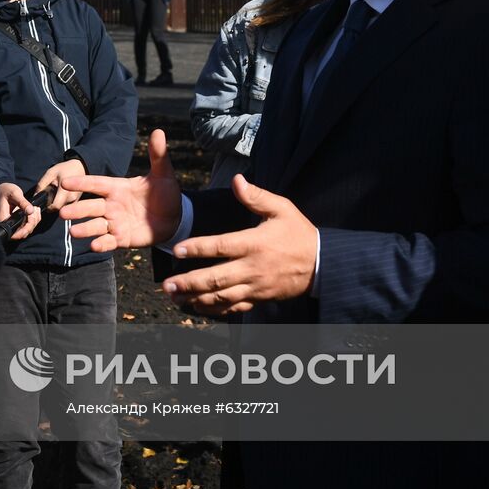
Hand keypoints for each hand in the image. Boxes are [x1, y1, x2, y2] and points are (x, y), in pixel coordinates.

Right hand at [0, 182, 40, 240]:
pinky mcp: (19, 222)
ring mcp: (14, 224)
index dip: (25, 230)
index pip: (15, 233)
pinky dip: (35, 218)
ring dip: (35, 219)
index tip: (31, 218)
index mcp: (3, 219)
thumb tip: (30, 211)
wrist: (3, 190)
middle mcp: (8, 224)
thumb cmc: (6, 191)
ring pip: (28, 229)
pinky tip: (35, 209)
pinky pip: (30, 225)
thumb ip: (22, 203)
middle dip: (33, 222)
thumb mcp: (14, 194)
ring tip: (35, 207)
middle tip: (34, 208)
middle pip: (24, 233)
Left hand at [35, 158, 85, 211]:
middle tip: (50, 194)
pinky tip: (61, 194)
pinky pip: (66, 206)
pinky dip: (62, 202)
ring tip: (56, 192)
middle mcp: (72, 198)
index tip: (44, 202)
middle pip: (58, 208)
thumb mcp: (50, 173)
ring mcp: (75, 201)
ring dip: (57, 202)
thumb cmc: (65, 169)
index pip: (55, 207)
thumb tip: (35, 197)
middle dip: (51, 204)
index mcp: (66, 191)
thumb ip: (41, 185)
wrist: (80, 167)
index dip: (47, 207)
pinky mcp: (76, 202)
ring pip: (62, 208)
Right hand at [58, 128, 180, 250]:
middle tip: (61, 212)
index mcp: (117, 188)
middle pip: (91, 207)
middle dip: (76, 210)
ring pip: (95, 225)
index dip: (81, 183)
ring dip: (84, 229)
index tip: (65, 181)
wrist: (175, 217)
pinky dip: (101, 244)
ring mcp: (116, 223)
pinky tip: (94, 245)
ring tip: (72, 232)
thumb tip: (158, 131)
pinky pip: (109, 241)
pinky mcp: (122, 239)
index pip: (96, 184)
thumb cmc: (165, 193)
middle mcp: (112, 205)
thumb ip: (157, 155)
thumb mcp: (163, 174)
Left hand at [163, 174, 318, 314]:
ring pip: (221, 296)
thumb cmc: (299, 233)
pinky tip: (198, 307)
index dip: (197, 248)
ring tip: (175, 297)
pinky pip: (234, 307)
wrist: (322, 264)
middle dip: (189, 282)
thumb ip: (257, 196)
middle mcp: (252, 268)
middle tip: (167, 284)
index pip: (221, 247)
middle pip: (216, 278)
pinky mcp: (259, 299)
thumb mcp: (282, 208)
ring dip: (196, 298)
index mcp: (255, 243)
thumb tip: (237, 179)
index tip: (177, 250)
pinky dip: (215, 309)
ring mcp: (255, 286)